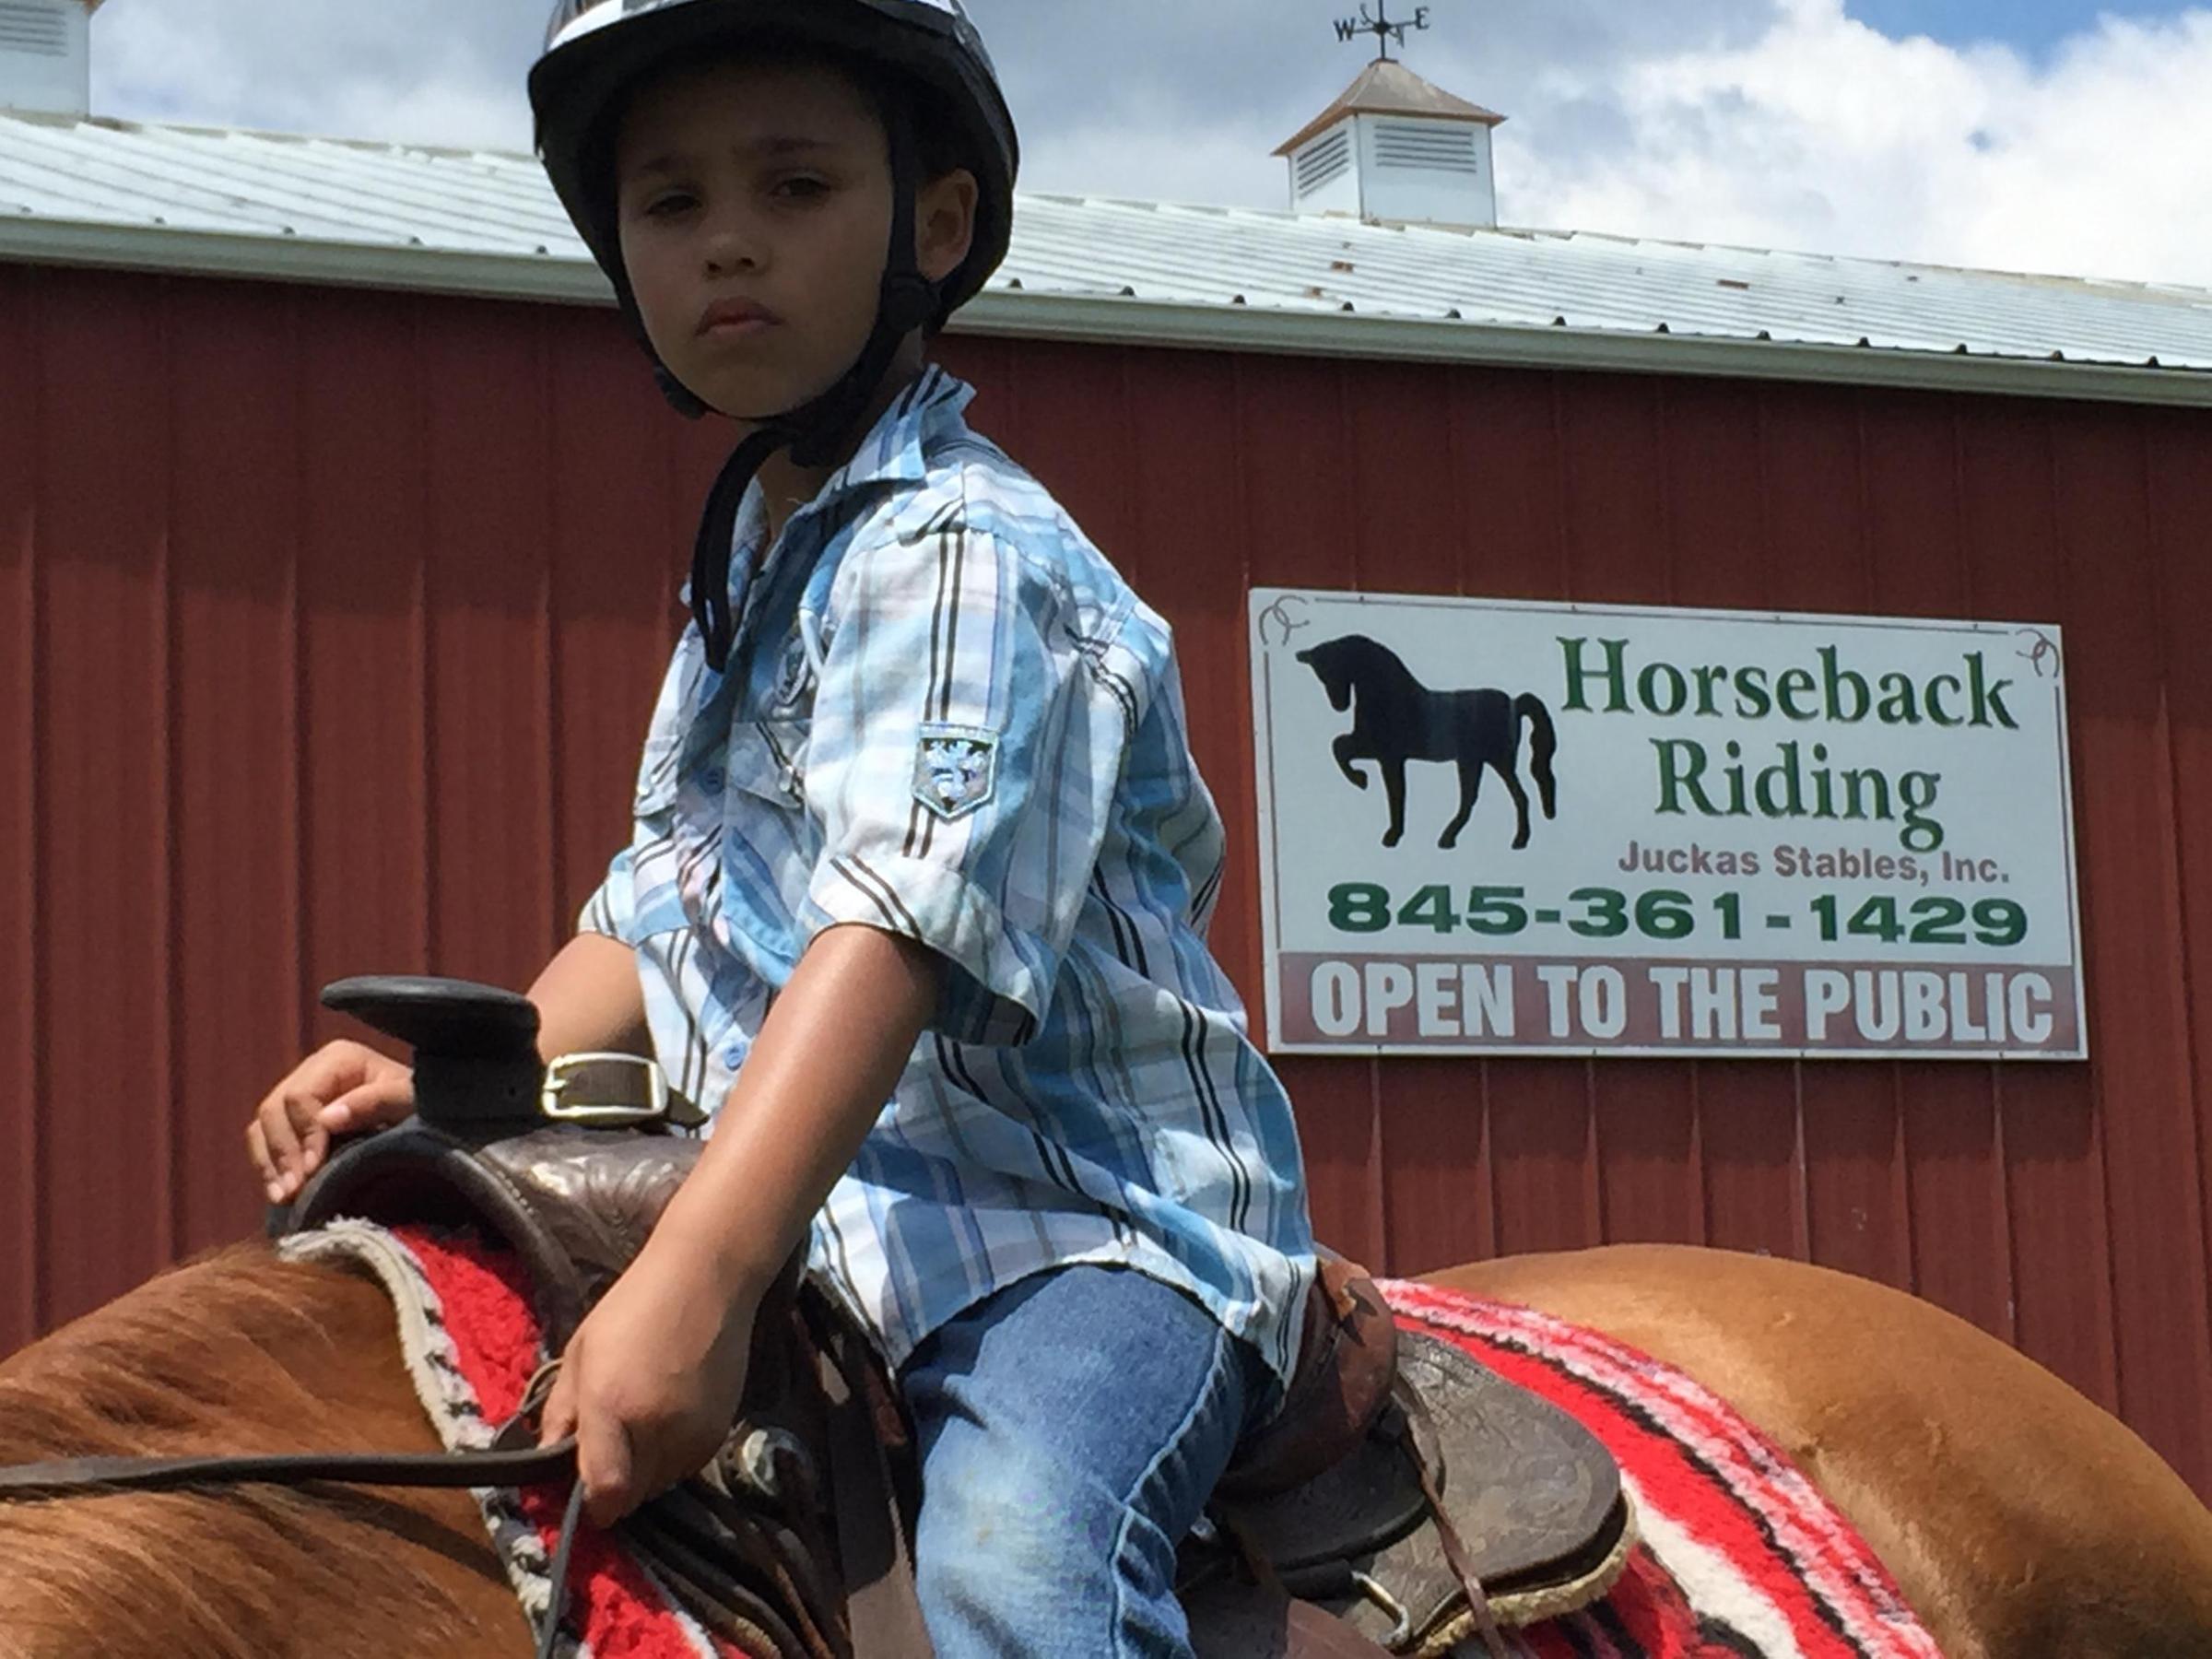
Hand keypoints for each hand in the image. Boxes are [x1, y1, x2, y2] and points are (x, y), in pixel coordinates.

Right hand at [245, 1041, 413, 1203]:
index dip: (303, 1134)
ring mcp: (296, 1095)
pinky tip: (279, 1194)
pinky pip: (263, 1142)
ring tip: (283, 1197)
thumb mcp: (408, 1099)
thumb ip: (374, 1103)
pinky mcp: (292, 1121)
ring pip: (262, 1127)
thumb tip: (327, 1119)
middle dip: (282, 1153)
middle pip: (273, 1110)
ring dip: (270, 1164)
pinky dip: (268, 1168)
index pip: (300, 1096)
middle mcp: (310, 1071)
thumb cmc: (420, 1103)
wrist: (427, 1114)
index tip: (312, 1168)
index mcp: (337, 1059)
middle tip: (294, 1189)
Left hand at [537, 1235, 758, 1527]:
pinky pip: (687, 1466)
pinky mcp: (720, 1429)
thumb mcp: (581, 1352)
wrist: (705, 1280)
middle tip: (609, 1451)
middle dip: (615, 1487)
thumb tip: (547, 1456)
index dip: (593, 1505)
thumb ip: (561, 1410)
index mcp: (612, 1406)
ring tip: (640, 1429)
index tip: (584, 1496)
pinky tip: (669, 1420)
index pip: (606, 1491)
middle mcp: (655, 1428)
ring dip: (644, 1473)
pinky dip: (672, 1458)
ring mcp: (693, 1431)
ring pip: (661, 1485)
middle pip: (632, 1497)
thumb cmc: (633, 1308)